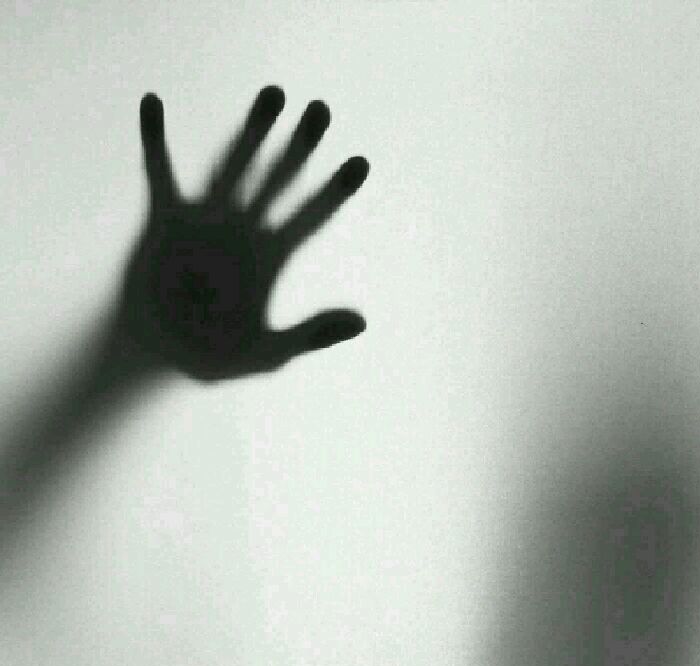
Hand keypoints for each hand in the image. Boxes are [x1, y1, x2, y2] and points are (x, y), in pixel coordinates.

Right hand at [111, 86, 369, 381]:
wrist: (161, 356)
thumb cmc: (218, 356)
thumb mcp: (270, 352)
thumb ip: (313, 334)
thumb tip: (363, 321)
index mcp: (272, 257)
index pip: (312, 216)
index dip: (335, 191)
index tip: (361, 162)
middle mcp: (244, 230)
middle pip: (280, 178)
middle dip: (301, 146)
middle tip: (323, 109)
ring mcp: (207, 222)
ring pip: (235, 164)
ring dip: (253, 131)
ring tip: (276, 93)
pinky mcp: (166, 222)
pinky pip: (160, 174)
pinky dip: (155, 141)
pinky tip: (154, 105)